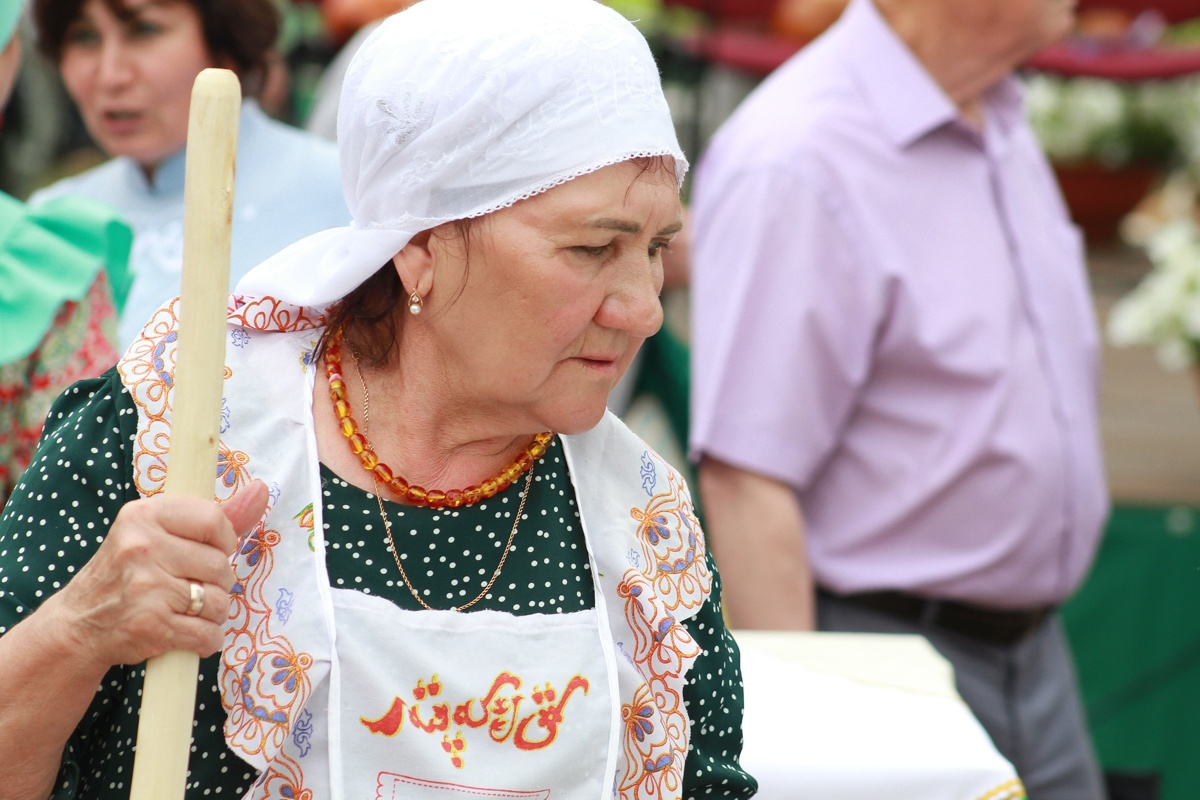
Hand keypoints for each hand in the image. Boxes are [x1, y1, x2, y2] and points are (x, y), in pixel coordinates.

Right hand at [42, 481, 269, 670]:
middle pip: (221, 565)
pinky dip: (206, 640)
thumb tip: (262, 491)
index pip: (213, 520)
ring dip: (213, 613)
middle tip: (190, 586)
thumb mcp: (158, 533)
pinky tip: (187, 634)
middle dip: (216, 582)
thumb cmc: (129, 574)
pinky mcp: (151, 625)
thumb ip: (212, 517)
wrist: (79, 625)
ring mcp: (146, 587)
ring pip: (219, 601)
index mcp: (144, 515)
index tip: (211, 551)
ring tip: (187, 610)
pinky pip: (208, 634)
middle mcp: (142, 547)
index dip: (223, 541)